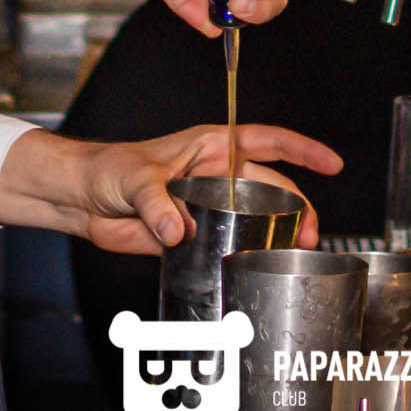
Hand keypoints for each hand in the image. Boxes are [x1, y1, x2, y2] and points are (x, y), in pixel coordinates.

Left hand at [4, 124, 342, 253]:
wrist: (80, 199)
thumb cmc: (106, 168)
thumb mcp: (134, 178)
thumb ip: (158, 204)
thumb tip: (179, 230)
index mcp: (210, 146)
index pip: (266, 141)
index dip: (302, 150)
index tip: (331, 162)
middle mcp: (214, 174)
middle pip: (269, 186)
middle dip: (296, 206)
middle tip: (308, 233)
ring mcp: (205, 205)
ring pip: (253, 217)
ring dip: (275, 234)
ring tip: (292, 254)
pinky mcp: (192, 234)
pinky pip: (226, 243)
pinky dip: (243, 255)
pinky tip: (256, 268)